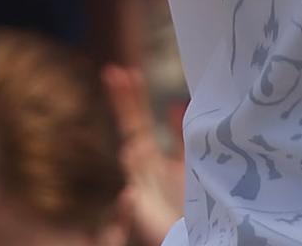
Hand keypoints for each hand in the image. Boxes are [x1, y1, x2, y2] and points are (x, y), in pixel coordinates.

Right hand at [105, 64, 184, 244]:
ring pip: (133, 170)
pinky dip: (129, 204)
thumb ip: (178, 136)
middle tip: (114, 74)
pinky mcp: (143, 219)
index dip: (132, 98)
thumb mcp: (184, 161)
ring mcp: (139, 193)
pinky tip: (130, 195)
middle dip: (124, 106)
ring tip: (132, 139)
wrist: (188, 233)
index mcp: (149, 157)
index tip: (128, 72)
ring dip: (131, 155)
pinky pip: (134, 210)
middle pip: (130, 132)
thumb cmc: (184, 200)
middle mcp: (141, 171)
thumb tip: (174, 103)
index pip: (137, 122)